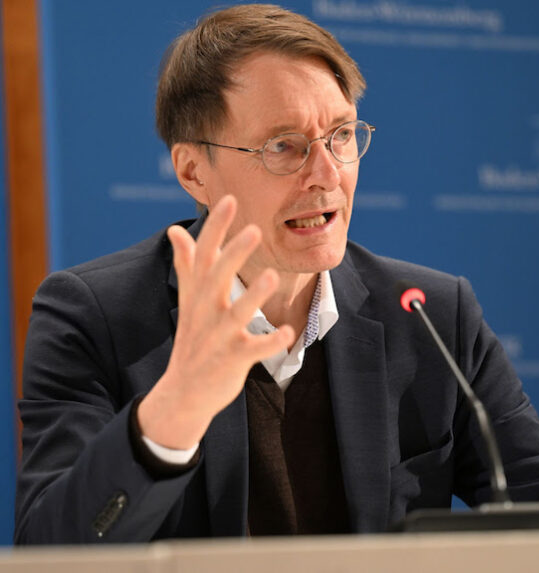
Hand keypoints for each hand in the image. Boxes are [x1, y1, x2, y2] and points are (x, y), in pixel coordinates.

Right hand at [138, 196, 293, 448]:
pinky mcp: (232, 359)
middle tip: (255, 229)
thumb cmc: (194, 338)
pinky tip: (290, 332)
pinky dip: (271, 341)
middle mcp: (206, 310)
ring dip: (253, 295)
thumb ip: (186, 264)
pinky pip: (254, 349)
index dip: (217, 227)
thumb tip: (173, 230)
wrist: (185, 391)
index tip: (230, 198)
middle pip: (218, 276)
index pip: (204, 253)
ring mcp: (219, 336)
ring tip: (272, 276)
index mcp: (198, 293)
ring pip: (237, 312)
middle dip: (235, 253)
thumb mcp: (187, 300)